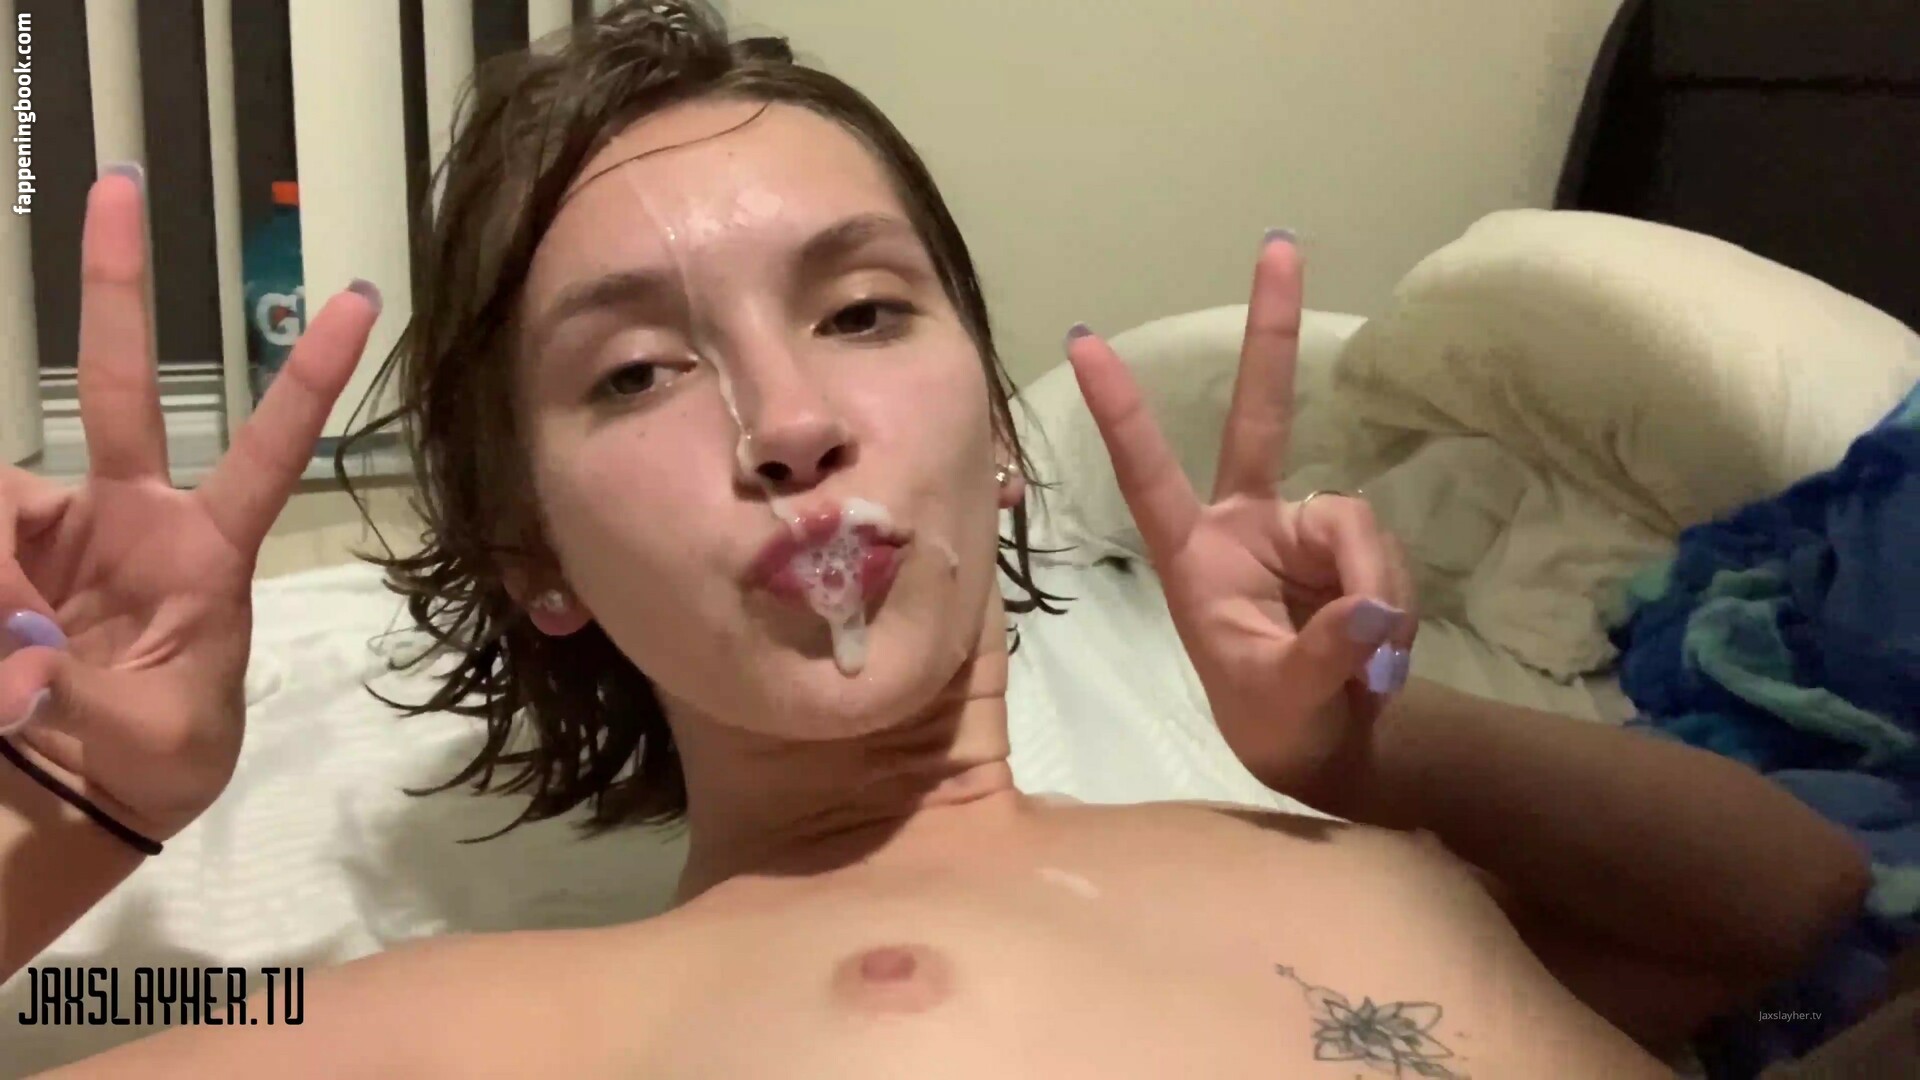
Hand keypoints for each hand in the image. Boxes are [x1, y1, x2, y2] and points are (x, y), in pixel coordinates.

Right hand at [0, 169, 379, 841]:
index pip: (268, 449)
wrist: (83, 806)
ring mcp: (52, 532)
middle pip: (123, 385)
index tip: (362, 300)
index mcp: (202, 554)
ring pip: (5, 490)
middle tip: (118, 181)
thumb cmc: (152, 764)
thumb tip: (13, 639)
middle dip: (117, 286)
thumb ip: (72, 686)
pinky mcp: (0, 556)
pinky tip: (7, 652)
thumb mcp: (148, 734)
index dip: (308, 379)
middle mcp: (126, 518)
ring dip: (0, 561)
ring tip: (24, 651)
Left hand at [1064, 232, 1416, 802]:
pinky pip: (1382, 554)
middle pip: (1260, 415)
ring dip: (1371, 588)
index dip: (1122, 411)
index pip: (1149, 473)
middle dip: (1270, 329)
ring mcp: (1300, 531)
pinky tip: (1380, 650)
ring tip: (1366, 661)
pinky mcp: (1349, 549)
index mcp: (1193, 555)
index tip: (1084, 341)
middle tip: (1278, 245)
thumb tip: (1370, 609)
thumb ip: (1322, 653)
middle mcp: (1245, 523)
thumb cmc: (1273, 721)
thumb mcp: (1283, 699)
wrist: (1323, 743)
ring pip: (1353, 522)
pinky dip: (1391, 602)